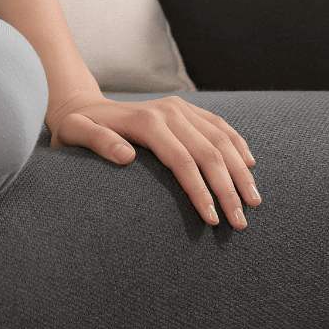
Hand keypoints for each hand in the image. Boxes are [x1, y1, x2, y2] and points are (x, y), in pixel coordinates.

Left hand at [47, 91, 259, 228]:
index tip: (212, 220)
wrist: (80, 104)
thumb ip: (96, 142)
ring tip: (254, 202)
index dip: (201, 191)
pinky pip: (219, 125)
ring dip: (241, 171)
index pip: (184, 161)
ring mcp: (178, 107)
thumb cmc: (75, 127)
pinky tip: (250, 163)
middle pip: (209, 153)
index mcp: (146, 122)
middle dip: (228, 190)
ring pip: (221, 140)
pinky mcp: (184, 108)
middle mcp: (168, 111)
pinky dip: (238, 143)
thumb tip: (125, 156)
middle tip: (240, 224)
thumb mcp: (74, 133)